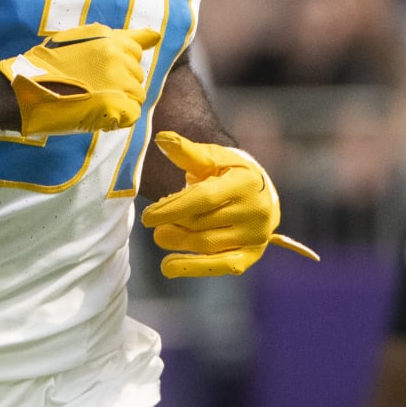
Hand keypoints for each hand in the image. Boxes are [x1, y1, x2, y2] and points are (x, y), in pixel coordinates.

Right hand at [0, 24, 160, 137]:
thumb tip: (156, 36)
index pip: (137, 47)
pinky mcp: (116, 106)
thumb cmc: (46, 66)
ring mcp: (118, 82)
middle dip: (119, 82)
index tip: (107, 70)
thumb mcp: (77, 40)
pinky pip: (132, 114)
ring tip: (92, 102)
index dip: (121, 62)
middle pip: (136, 74)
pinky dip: (118, 118)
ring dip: (119, 101)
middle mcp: (117, 57)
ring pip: (136, 94)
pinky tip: (97, 114)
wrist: (23, 90)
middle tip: (90, 87)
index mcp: (109, 38)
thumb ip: (117, 38)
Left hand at [140, 132, 320, 276]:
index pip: (204, 199)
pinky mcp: (251, 255)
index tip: (147, 216)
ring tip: (161, 236)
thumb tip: (161, 138)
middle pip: (202, 223)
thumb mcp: (211, 157)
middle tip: (153, 225)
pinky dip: (193, 268)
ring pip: (207, 244)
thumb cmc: (228, 171)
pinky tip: (169, 267)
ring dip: (178, 243)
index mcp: (245, 182)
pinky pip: (220, 266)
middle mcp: (256, 211)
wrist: (258, 191)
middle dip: (173, 224)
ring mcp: (256, 235)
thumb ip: (186, 151)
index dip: (172, 208)